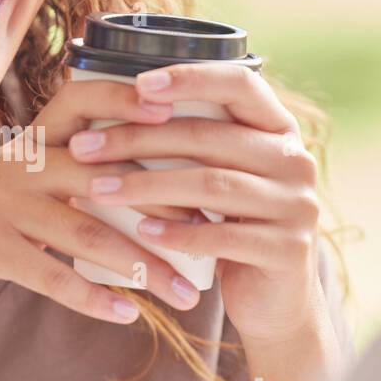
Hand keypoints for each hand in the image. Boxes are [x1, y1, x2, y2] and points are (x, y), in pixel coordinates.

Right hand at [0, 79, 204, 327]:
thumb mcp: (18, 187)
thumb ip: (70, 175)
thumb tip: (150, 181)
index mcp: (30, 142)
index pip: (82, 101)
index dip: (128, 100)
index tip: (179, 115)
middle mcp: (16, 164)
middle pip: (104, 176)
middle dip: (163, 206)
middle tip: (212, 234)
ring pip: (86, 232)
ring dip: (141, 267)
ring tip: (183, 296)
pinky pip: (51, 274)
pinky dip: (92, 298)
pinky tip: (127, 316)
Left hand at [66, 61, 330, 346]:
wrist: (275, 302)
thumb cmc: (230, 226)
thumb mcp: (219, 177)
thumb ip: (194, 143)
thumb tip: (112, 105)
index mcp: (278, 129)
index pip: (240, 83)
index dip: (190, 78)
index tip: (137, 85)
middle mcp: (295, 160)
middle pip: (209, 137)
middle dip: (138, 138)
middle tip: (83, 148)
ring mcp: (296, 205)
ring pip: (211, 185)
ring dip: (146, 186)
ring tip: (98, 190)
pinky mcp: (287, 250)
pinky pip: (223, 236)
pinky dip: (178, 232)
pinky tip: (142, 232)